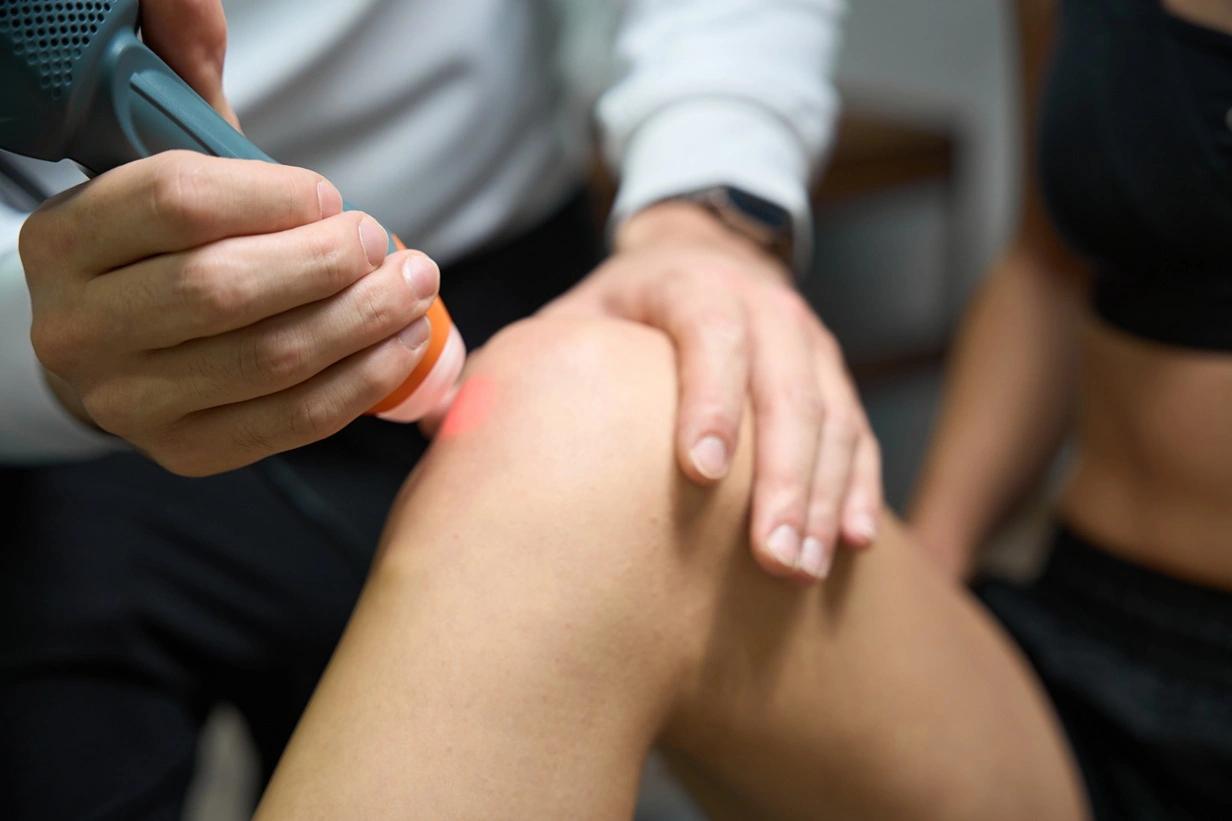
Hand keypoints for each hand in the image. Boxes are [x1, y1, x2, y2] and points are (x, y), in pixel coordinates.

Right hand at [23, 153, 438, 475]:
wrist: (120, 348)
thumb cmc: (161, 251)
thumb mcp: (164, 165)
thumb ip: (189, 86)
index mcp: (66, 241)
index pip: (175, 204)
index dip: (270, 195)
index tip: (328, 195)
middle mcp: (83, 326)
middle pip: (223, 290)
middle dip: (326, 262)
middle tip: (383, 242)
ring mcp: (130, 401)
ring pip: (268, 360)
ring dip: (362, 321)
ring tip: (411, 287)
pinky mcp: (188, 452)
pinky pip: (292, 421)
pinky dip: (363, 382)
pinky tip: (401, 344)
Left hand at [542, 202, 881, 581]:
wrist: (703, 255)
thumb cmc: (625, 306)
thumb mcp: (573, 313)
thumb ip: (523, 361)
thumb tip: (433, 423)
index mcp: (689, 285)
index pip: (710, 333)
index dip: (711, 398)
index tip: (701, 471)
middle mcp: (762, 307)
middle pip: (786, 387)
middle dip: (782, 477)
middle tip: (771, 557)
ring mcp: (807, 341)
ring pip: (831, 416)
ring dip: (822, 495)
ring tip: (803, 568)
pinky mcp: (833, 375)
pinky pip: (857, 430)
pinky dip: (858, 484)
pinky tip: (852, 542)